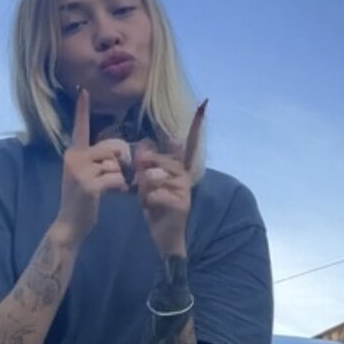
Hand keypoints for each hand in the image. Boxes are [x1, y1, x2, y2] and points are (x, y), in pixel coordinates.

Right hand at [56, 88, 129, 245]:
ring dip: (122, 177)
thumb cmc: (83, 199)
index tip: (84, 90)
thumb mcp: (87, 174)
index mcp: (74, 153)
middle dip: (122, 161)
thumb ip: (100, 160)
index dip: (82, 109)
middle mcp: (73, 158)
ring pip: (116, 164)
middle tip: (121, 175)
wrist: (70, 224)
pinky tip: (116, 194)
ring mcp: (79, 171)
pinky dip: (121, 187)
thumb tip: (123, 151)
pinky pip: (116, 178)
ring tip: (114, 188)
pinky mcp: (88, 186)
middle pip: (112, 147)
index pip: (80, 127)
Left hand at [135, 100, 205, 257]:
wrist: (165, 239)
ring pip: (160, 176)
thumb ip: (145, 168)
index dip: (196, 127)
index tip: (205, 105)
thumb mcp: (146, 186)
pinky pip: (160, 193)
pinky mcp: (183, 204)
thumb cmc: (156, 210)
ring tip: (143, 195)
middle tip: (138, 180)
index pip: (188, 145)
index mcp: (179, 169)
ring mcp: (186, 190)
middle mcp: (186, 176)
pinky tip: (150, 207)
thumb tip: (142, 146)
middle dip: (147, 168)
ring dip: (147, 186)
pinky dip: (150, 200)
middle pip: (164, 161)